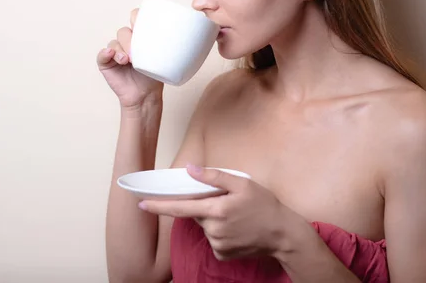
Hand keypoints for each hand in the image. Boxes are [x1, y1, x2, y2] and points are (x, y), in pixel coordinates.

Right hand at [97, 8, 163, 108]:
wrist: (146, 95)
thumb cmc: (156, 75)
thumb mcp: (167, 57)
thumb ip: (172, 44)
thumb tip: (190, 28)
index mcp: (141, 36)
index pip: (136, 18)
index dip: (138, 17)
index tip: (145, 25)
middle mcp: (127, 41)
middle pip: (125, 30)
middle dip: (130, 37)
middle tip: (136, 49)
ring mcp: (116, 52)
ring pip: (115, 42)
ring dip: (120, 48)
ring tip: (128, 60)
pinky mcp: (106, 63)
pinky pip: (102, 55)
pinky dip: (105, 53)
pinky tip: (112, 55)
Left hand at [139, 165, 295, 260]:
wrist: (284, 234)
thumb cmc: (264, 205)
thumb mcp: (242, 183)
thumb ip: (214, 176)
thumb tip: (190, 170)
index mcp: (216, 210)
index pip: (180, 207)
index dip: (159, 206)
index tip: (141, 204)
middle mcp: (213, 230)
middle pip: (196, 214)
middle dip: (205, 206)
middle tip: (227, 202)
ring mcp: (217, 245)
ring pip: (205, 227)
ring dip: (214, 219)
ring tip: (236, 216)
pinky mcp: (222, 255)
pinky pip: (213, 240)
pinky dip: (220, 233)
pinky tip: (236, 229)